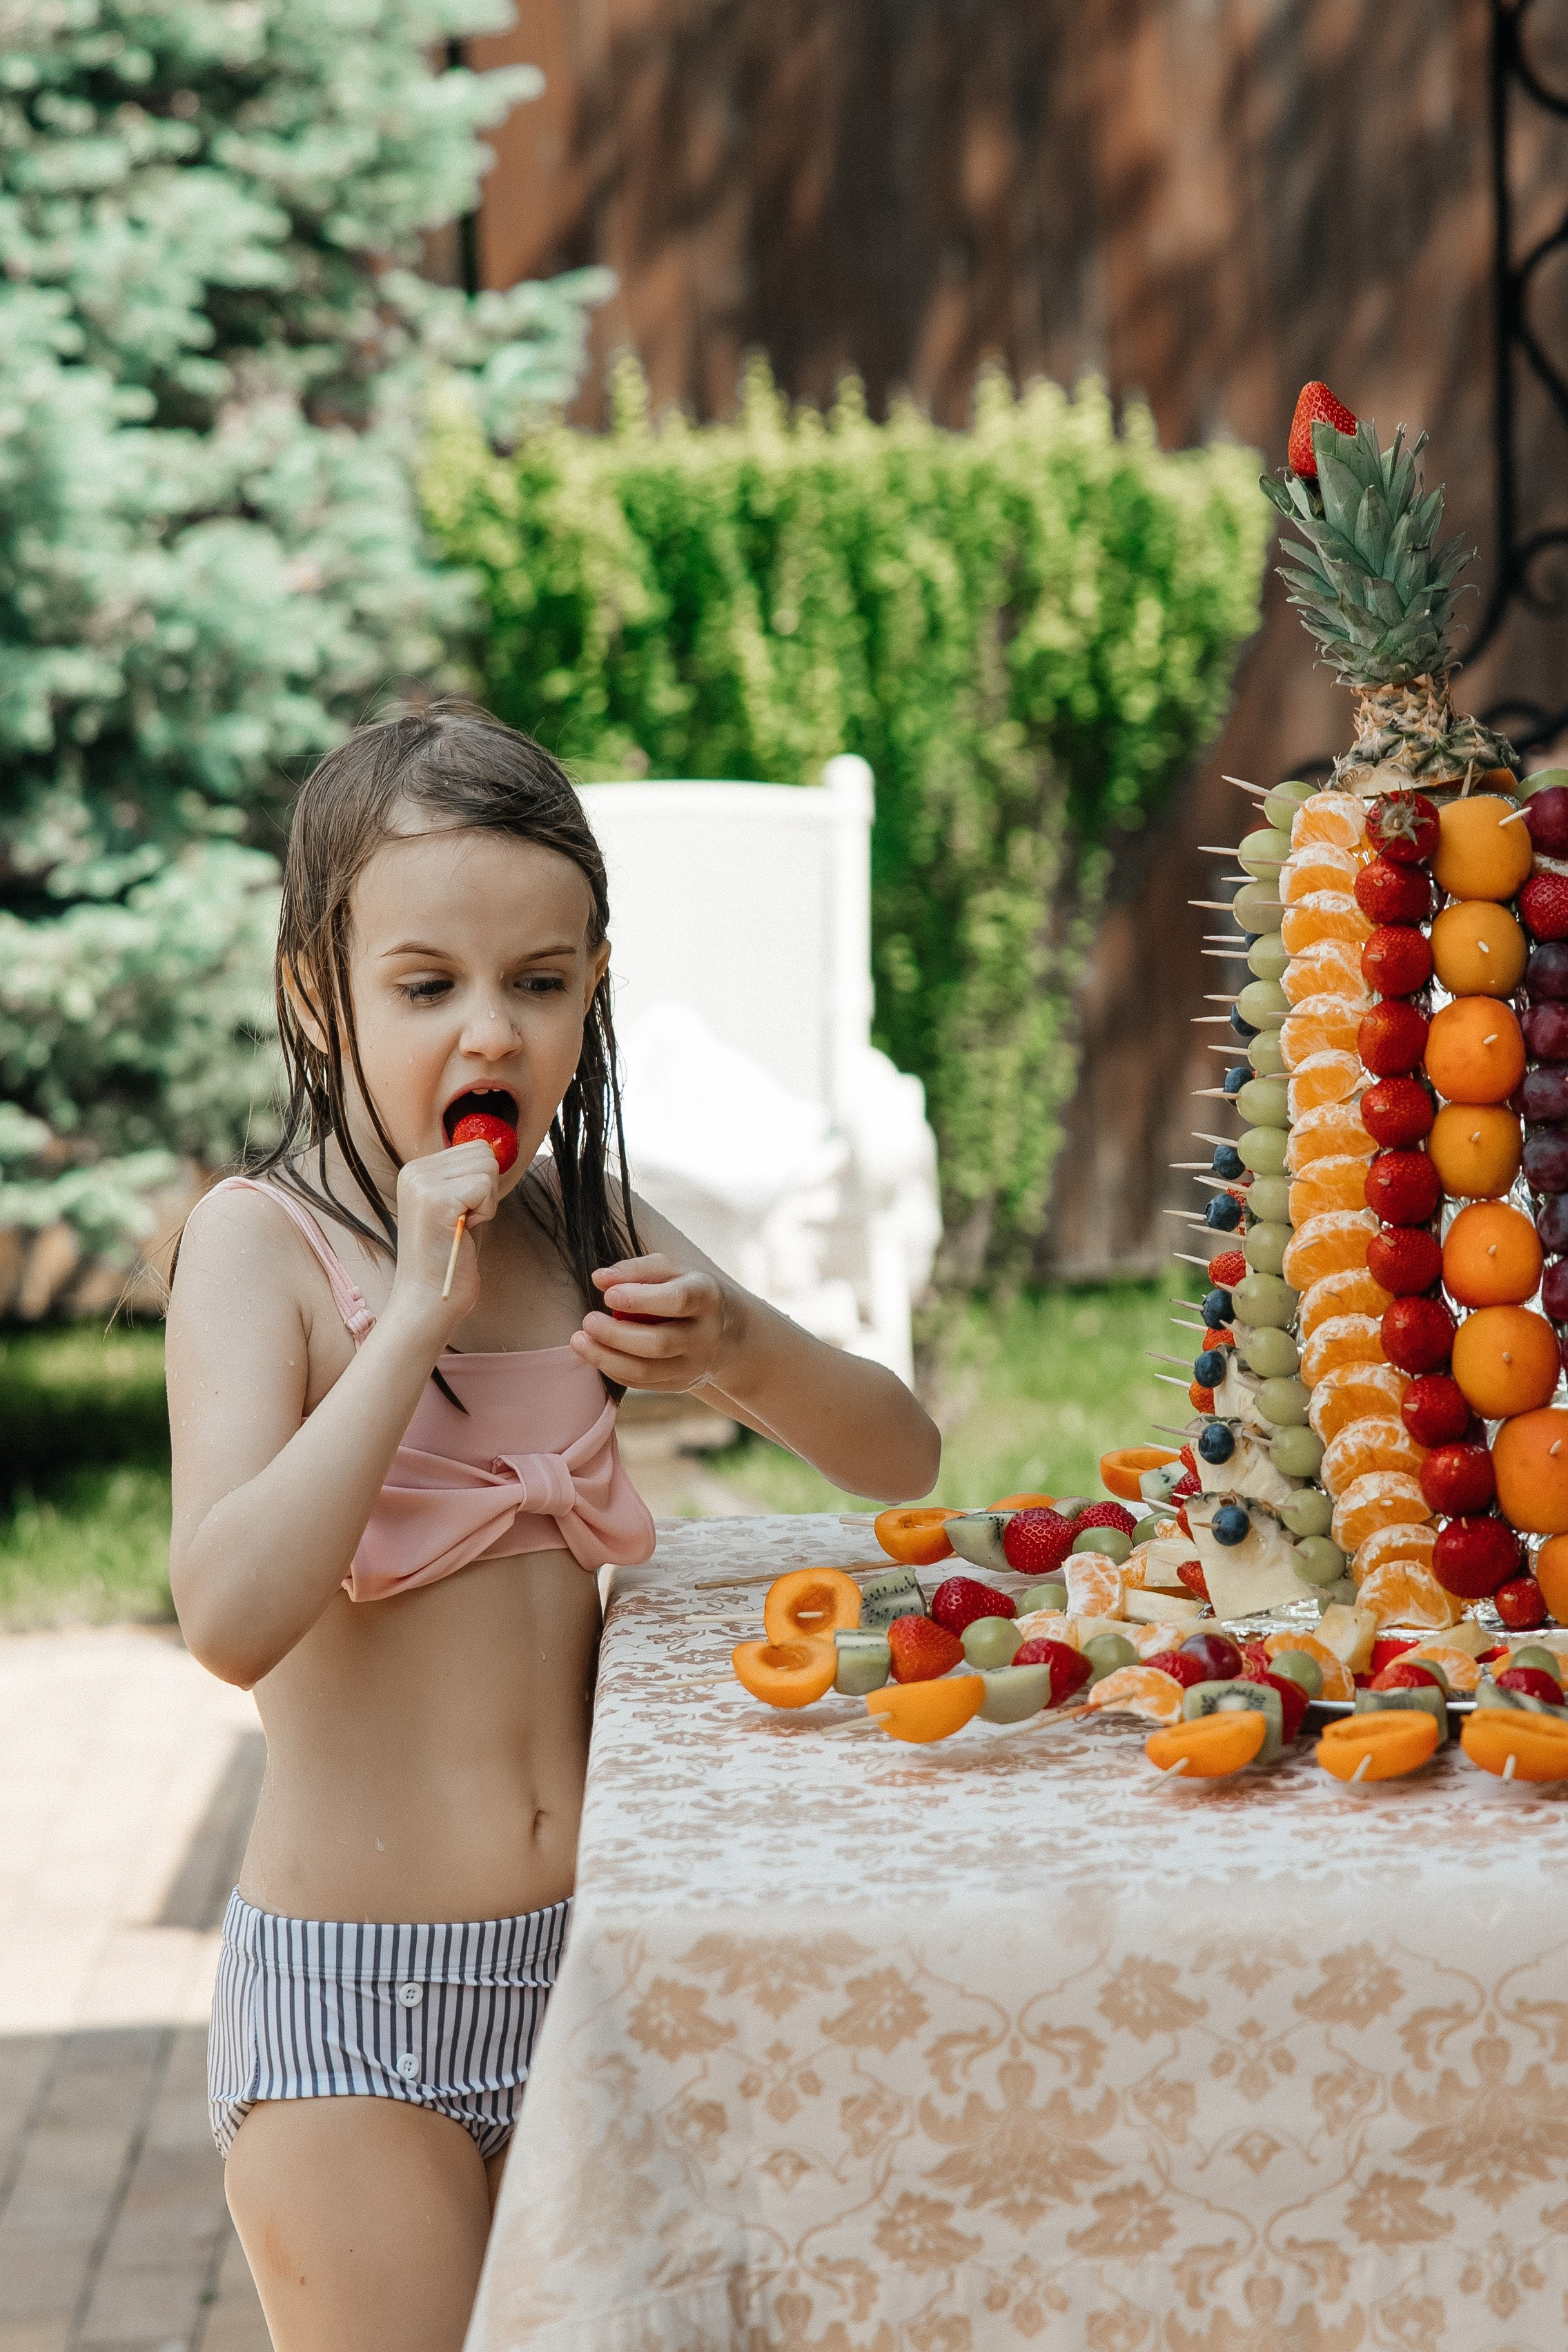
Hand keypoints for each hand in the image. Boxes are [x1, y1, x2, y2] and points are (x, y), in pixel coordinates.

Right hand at [385, 1142, 500, 1337]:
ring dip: (486, 1202)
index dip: (482, 1182)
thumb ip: (468, 1178)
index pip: (473, 1147)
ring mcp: (422, 1184)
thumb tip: (495, 1149)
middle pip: (483, 1153)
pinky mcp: (436, 1200)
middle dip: (486, 1190)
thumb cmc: (448, 1259)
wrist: (427, 1300)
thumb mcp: (457, 1208)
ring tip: (462, 1226)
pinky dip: (486, 1212)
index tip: (462, 1213)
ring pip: (487, 1167)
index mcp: (416, 1170)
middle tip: (463, 1222)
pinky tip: (464, 1231)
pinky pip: (485, 1187)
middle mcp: (414, 1171)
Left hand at [571, 1254, 734, 1391]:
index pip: (678, 1300)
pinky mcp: (680, 1384)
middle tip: (587, 1320)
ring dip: (606, 1358)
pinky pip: (641, 1383)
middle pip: (659, 1343)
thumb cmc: (689, 1289)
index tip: (608, 1295)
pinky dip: (613, 1369)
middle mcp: (705, 1336)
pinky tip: (596, 1353)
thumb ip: (636, 1269)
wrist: (728, 1331)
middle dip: (616, 1335)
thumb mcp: (673, 1269)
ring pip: (646, 1372)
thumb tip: (599, 1278)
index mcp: (708, 1297)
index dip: (640, 1299)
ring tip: (579, 1341)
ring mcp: (693, 1365)